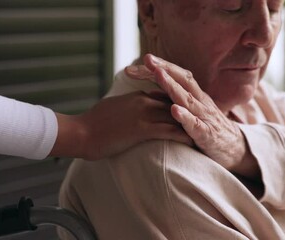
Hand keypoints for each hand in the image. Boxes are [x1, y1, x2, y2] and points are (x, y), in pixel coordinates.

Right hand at [51, 91, 192, 160]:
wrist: (80, 132)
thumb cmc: (91, 123)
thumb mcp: (111, 107)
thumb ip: (124, 105)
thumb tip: (128, 107)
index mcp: (136, 96)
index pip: (163, 96)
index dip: (177, 103)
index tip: (189, 110)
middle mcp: (142, 101)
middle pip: (173, 103)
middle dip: (190, 111)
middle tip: (204, 120)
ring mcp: (143, 114)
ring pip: (174, 116)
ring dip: (191, 124)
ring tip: (204, 133)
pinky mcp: (142, 129)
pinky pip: (168, 131)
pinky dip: (183, 136)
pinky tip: (193, 142)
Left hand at [125, 54, 258, 177]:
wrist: (234, 150)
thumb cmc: (207, 130)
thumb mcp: (189, 113)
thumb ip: (171, 103)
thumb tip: (149, 94)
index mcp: (194, 96)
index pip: (176, 76)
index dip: (159, 68)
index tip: (138, 63)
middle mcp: (200, 101)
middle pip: (182, 80)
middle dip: (164, 69)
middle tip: (147, 59)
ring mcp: (205, 117)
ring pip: (187, 99)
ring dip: (172, 86)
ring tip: (158, 75)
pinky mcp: (208, 134)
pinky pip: (196, 124)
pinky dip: (185, 117)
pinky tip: (174, 110)